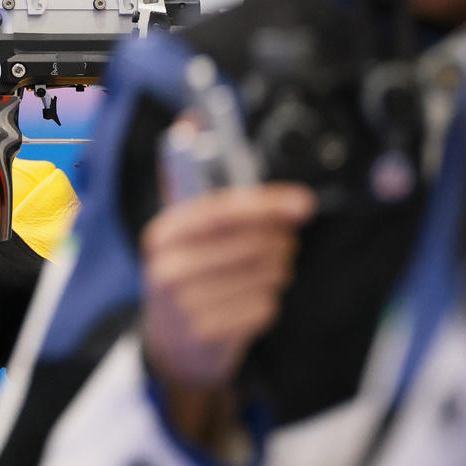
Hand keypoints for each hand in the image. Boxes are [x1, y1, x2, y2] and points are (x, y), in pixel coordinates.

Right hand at [139, 183, 315, 443]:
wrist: (171, 344)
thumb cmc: (185, 273)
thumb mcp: (178, 229)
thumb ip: (188, 178)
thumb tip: (191, 121)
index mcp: (162, 234)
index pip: (224, 211)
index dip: (268, 204)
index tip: (303, 203)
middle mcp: (169, 268)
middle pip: (254, 243)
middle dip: (280, 240)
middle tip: (283, 243)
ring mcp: (186, 305)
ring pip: (266, 275)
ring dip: (277, 271)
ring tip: (264, 273)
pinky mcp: (209, 334)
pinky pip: (265, 306)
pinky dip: (268, 302)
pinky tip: (250, 302)